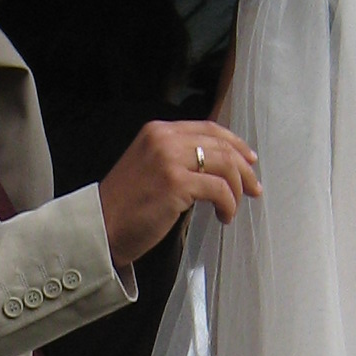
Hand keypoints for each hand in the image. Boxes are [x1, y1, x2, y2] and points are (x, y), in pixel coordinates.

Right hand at [97, 119, 261, 267]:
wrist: (101, 227)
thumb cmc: (126, 205)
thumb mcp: (149, 166)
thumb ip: (176, 157)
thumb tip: (217, 165)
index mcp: (158, 130)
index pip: (208, 128)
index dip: (235, 144)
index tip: (249, 161)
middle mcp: (164, 138)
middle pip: (221, 145)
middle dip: (244, 169)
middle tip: (254, 189)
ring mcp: (169, 159)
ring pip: (225, 165)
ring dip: (238, 189)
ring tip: (233, 208)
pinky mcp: (175, 183)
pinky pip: (219, 190)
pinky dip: (228, 205)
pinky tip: (223, 217)